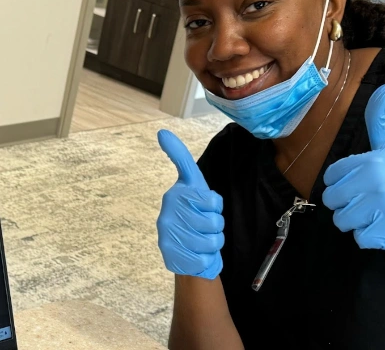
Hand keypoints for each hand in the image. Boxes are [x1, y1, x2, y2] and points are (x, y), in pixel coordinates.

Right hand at [157, 129, 223, 279]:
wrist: (182, 245)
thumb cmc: (192, 209)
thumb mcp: (192, 181)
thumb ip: (180, 157)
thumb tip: (162, 132)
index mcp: (176, 195)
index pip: (214, 202)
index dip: (216, 207)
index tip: (207, 206)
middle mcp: (168, 214)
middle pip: (216, 223)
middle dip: (217, 226)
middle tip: (206, 226)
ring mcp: (168, 236)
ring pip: (213, 242)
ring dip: (214, 243)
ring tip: (202, 239)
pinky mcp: (171, 256)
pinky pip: (204, 259)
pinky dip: (206, 258)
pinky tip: (197, 253)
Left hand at [323, 84, 384, 249]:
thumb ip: (378, 117)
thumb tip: (383, 89)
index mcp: (371, 163)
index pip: (330, 177)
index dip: (341, 180)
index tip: (358, 179)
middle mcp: (377, 185)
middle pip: (332, 201)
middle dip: (344, 202)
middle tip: (363, 197)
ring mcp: (383, 211)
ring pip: (342, 221)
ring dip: (354, 219)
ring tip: (371, 210)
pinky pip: (358, 239)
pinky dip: (366, 235)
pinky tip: (379, 223)